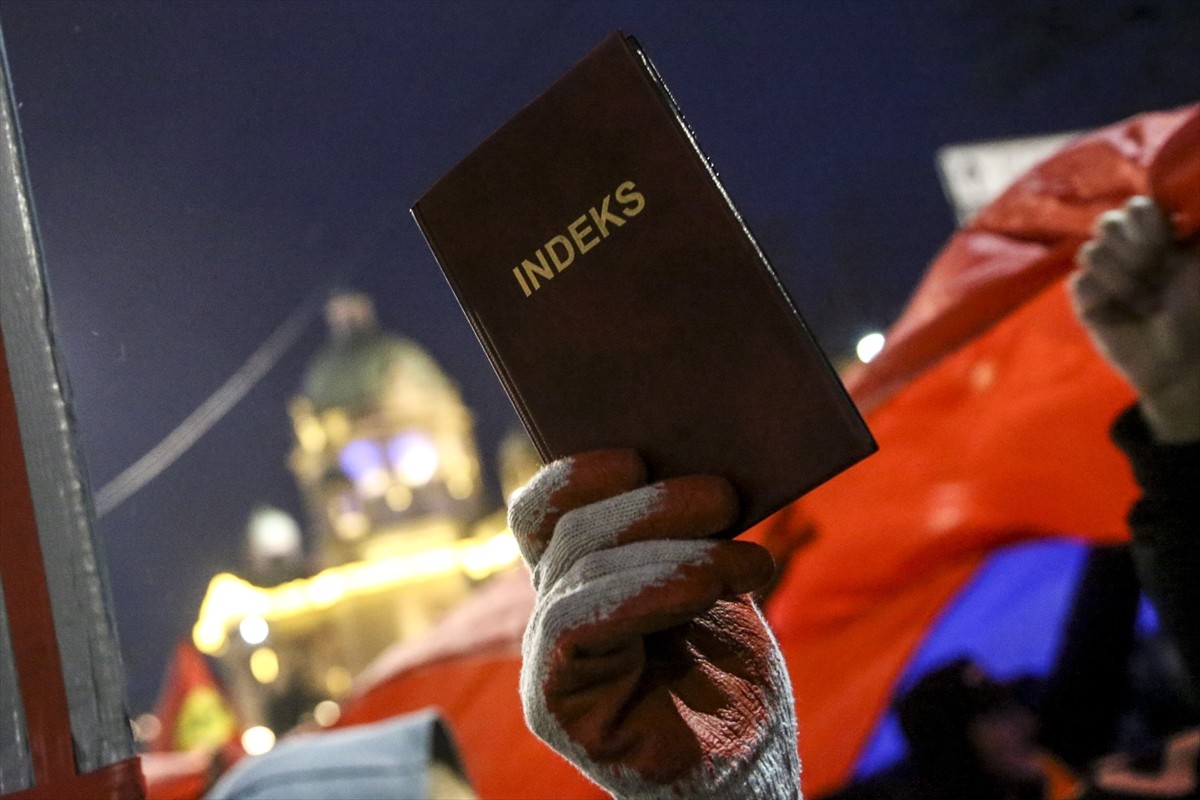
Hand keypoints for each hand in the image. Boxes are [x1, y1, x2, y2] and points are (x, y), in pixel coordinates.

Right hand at [509, 450, 799, 798]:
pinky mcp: (552, 702)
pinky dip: (647, 593)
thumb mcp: (714, 581)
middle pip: (569, 530)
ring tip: (749, 561)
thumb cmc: (732, 678)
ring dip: (675, 552)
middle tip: (726, 495)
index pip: (546, 511)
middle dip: (652, 504)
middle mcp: (553, 613)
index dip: (578, 472)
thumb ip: (688, 532)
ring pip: (581, 568)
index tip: (639, 452)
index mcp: (581, 578)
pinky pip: (579, 622)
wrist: (748, 773)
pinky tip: (707, 589)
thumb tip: (700, 458)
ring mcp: (546, 660)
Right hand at [1070, 196, 1199, 442]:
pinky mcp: (1084, 299)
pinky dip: (1101, 296)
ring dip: (1124, 280)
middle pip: (1108, 223)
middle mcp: (1126, 250)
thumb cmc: (1196, 311)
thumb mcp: (1197, 265)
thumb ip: (1189, 231)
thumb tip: (1177, 204)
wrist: (1177, 359)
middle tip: (1157, 276)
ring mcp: (1102, 274)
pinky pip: (1079, 282)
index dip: (1146, 224)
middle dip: (1135, 252)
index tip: (1168, 245)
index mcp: (1156, 236)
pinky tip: (1120, 313)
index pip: (1136, 208)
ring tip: (1145, 303)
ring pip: (1091, 252)